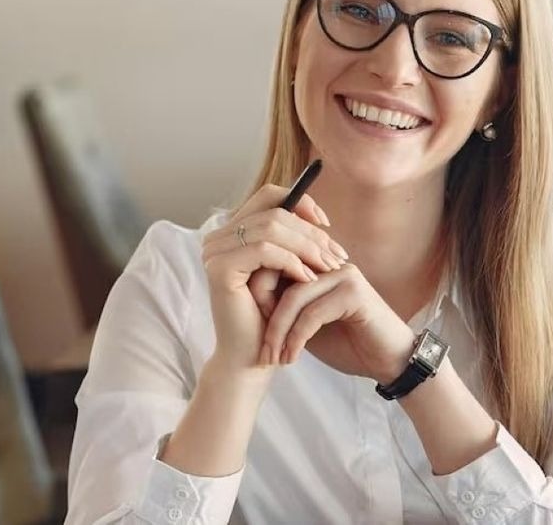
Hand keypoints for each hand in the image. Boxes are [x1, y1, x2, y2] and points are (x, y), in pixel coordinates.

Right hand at [200, 185, 348, 371]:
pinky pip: (265, 250)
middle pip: (274, 211)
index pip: (268, 195)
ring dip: (308, 247)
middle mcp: (217, 237)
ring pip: (272, 228)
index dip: (301, 202)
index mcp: (231, 232)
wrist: (251, 357)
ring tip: (329, 268)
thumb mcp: (285, 271)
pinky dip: (293, 262)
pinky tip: (309, 279)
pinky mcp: (220, 269)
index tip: (327, 225)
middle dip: (312, 232)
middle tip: (337, 256)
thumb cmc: (271, 316)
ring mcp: (215, 251)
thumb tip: (321, 217)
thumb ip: (293, 242)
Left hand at [259, 264, 416, 383]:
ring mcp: (344, 275)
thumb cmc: (349, 344)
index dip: (257, 298)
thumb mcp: (306, 326)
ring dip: (278, 332)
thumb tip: (246, 303)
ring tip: (273, 358)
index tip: (251, 333)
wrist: (390, 362)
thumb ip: (284, 309)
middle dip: (264, 316)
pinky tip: (291, 358)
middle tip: (261, 350)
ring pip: (294, 297)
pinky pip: (312, 313)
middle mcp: (331, 264)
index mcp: (318, 265)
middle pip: (280, 277)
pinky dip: (297, 338)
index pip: (275, 266)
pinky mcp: (354, 293)